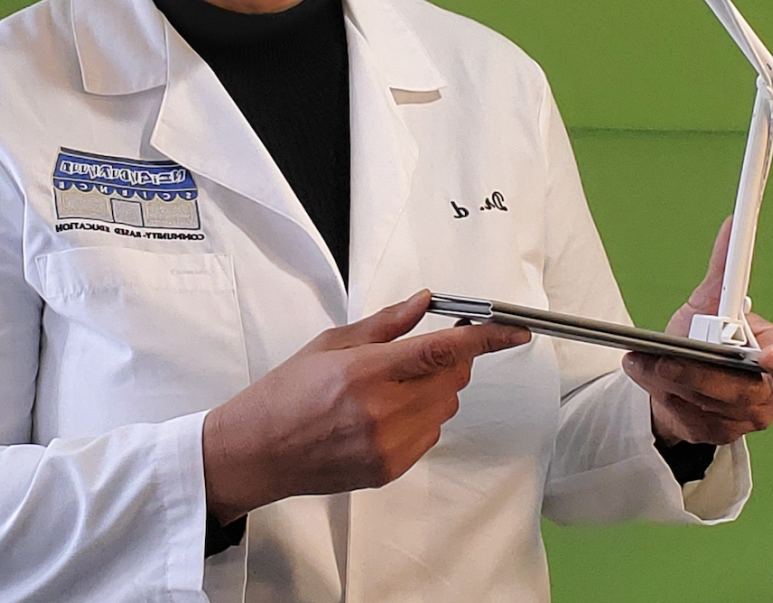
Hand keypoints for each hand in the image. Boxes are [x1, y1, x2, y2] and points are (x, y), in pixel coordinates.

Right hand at [202, 289, 531, 523]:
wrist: (258, 451)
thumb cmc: (286, 392)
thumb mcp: (331, 343)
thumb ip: (385, 324)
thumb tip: (425, 301)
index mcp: (367, 372)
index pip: (442, 350)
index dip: (486, 339)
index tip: (514, 330)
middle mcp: (384, 412)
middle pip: (453, 379)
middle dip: (454, 358)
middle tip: (429, 347)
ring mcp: (389, 446)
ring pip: (446, 407)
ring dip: (437, 387)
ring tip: (394, 383)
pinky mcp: (390, 469)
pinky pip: (431, 434)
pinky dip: (424, 416)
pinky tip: (388, 410)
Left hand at [623, 217, 772, 445]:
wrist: (675, 375)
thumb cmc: (702, 336)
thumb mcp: (710, 302)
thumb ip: (722, 269)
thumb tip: (731, 225)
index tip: (764, 357)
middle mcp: (769, 390)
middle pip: (741, 388)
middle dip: (698, 371)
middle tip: (663, 357)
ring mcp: (747, 418)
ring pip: (712, 405)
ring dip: (671, 382)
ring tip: (641, 363)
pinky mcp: (720, 434)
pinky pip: (694, 422)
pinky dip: (666, 400)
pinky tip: (650, 382)